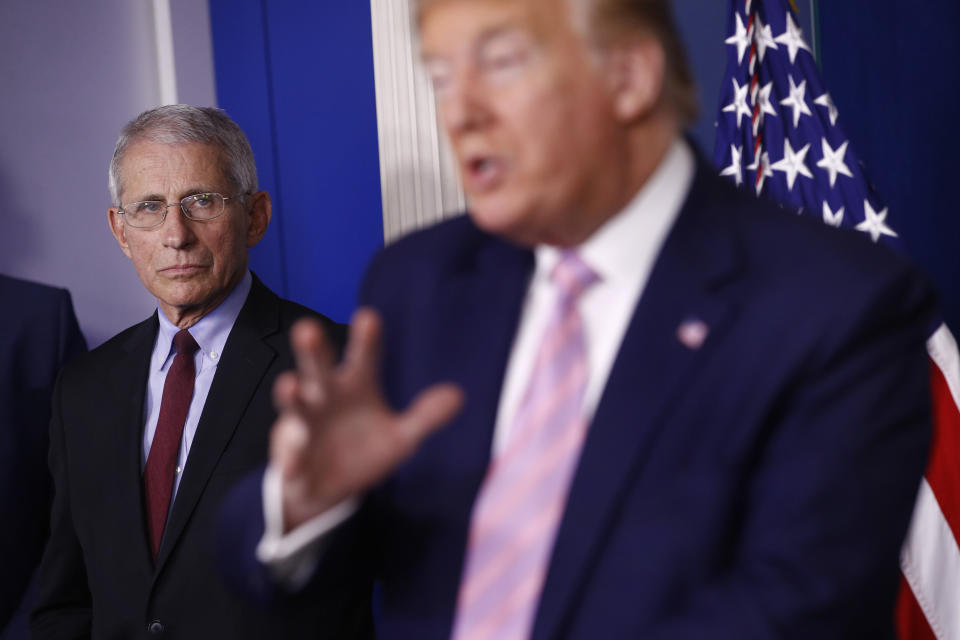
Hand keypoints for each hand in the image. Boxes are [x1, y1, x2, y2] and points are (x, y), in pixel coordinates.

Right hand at [271, 309, 463, 530]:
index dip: (366, 340)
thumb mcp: (401, 437)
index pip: (363, 359)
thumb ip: (425, 416)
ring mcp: (306, 426)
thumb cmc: (364, 448)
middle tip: (308, 328)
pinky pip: (291, 458)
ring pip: (297, 406)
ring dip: (292, 395)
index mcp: (355, 386)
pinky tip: (291, 466)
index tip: (368, 317)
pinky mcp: (293, 459)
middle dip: (314, 351)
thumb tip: (458, 395)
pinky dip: (290, 460)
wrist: (327, 487)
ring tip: (290, 385)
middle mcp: (326, 398)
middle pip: (319, 370)